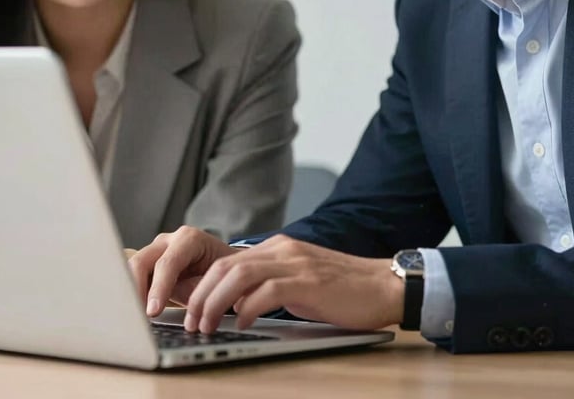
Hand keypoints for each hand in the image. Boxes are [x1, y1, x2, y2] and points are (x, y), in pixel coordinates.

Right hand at [128, 225, 241, 316]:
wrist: (225, 266)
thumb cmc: (222, 272)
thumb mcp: (215, 281)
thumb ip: (194, 291)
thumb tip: (178, 309)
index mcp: (189, 239)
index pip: (168, 263)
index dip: (159, 288)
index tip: (153, 311)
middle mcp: (169, 241)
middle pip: (142, 261)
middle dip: (135, 290)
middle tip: (138, 316)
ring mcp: (156, 250)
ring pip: (133, 268)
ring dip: (131, 292)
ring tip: (134, 316)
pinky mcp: (149, 264)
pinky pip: (134, 277)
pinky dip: (132, 294)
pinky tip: (135, 311)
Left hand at [182, 234, 403, 332]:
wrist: (383, 284)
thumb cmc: (342, 289)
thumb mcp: (299, 280)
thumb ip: (269, 284)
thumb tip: (236, 304)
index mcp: (277, 247)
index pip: (226, 261)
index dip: (203, 285)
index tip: (191, 309)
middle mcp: (282, 249)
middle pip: (225, 266)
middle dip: (201, 295)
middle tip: (191, 322)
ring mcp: (294, 263)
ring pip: (239, 275)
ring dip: (216, 303)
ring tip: (207, 326)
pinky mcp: (307, 282)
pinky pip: (267, 291)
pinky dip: (247, 309)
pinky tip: (241, 324)